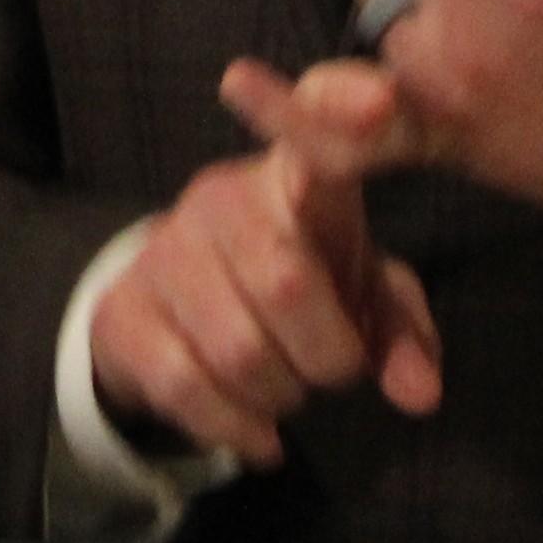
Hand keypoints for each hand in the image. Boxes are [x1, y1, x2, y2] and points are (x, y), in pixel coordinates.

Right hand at [83, 67, 446, 468]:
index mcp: (294, 179)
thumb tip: (420, 393)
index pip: (315, 142)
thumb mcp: (358, 297)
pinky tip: (258, 436)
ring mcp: (164, 251)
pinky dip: (234, 428)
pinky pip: (185, 385)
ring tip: (288, 390)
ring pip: (236, 349)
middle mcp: (222, 198)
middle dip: (326, 356)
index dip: (342, 114)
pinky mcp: (122, 310)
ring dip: (281, 395)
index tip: (379, 105)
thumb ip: (400, 335)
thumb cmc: (296, 286)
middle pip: (284, 283)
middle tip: (331, 368)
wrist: (173, 309)